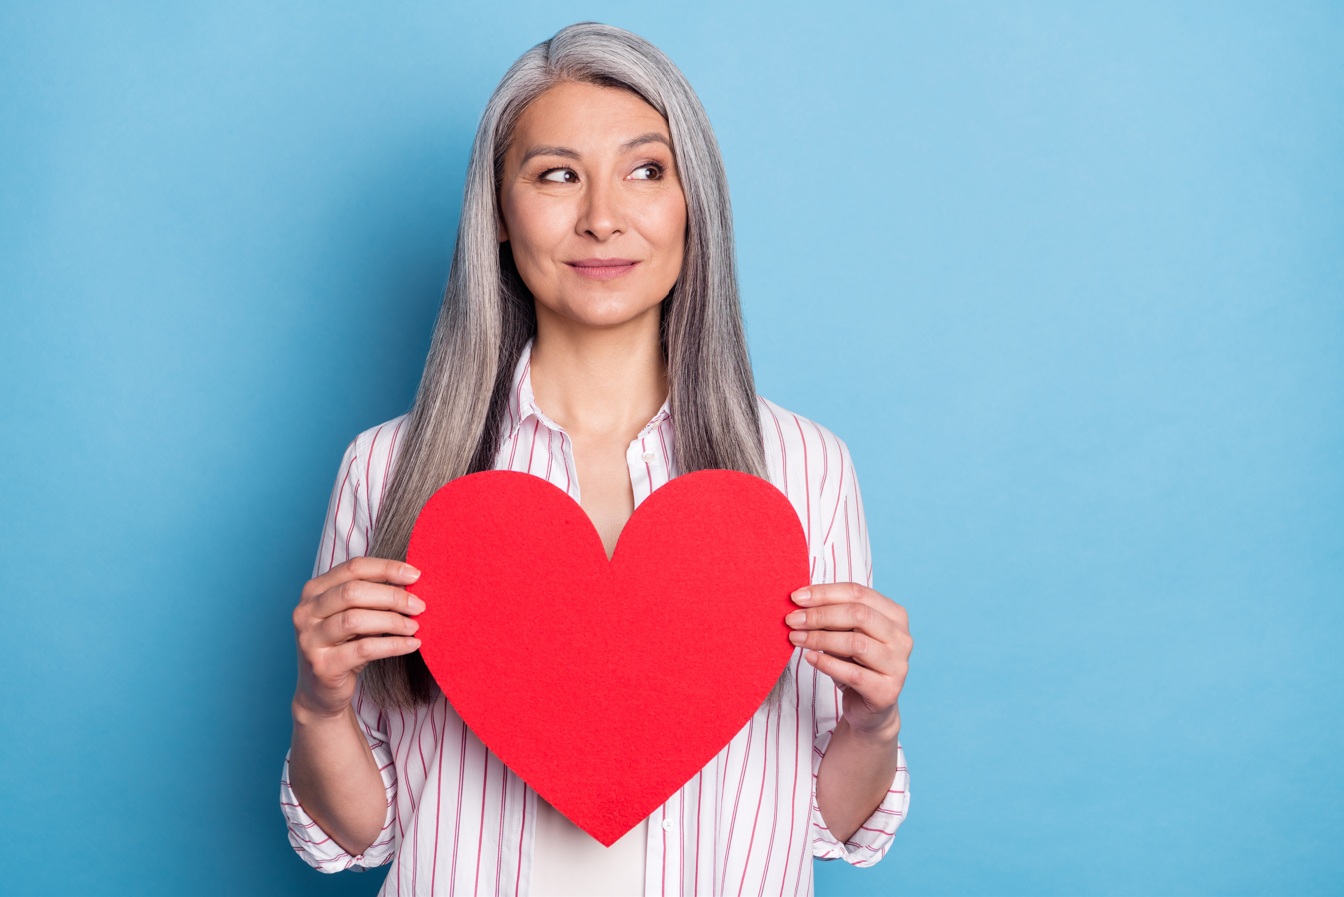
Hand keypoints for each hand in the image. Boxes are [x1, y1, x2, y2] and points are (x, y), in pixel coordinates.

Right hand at [292, 557, 424, 719]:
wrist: (321, 693)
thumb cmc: (343, 646)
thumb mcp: (355, 615)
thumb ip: (373, 596)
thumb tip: (411, 581)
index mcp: (314, 591)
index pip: (353, 568)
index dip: (387, 568)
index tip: (415, 575)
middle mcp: (305, 612)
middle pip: (353, 592)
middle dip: (392, 596)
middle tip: (419, 605)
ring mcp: (310, 639)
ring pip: (355, 620)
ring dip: (392, 621)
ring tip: (415, 626)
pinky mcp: (322, 666)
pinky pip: (364, 649)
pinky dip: (392, 645)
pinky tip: (412, 645)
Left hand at [785, 583, 911, 740]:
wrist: (868, 709)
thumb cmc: (855, 664)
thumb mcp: (844, 634)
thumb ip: (831, 617)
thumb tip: (799, 603)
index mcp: (894, 615)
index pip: (858, 593)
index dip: (825, 593)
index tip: (796, 597)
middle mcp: (901, 638)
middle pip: (859, 614)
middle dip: (820, 615)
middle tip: (792, 620)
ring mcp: (898, 665)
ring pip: (856, 643)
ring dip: (820, 639)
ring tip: (795, 639)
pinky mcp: (887, 691)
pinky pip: (854, 674)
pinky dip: (827, 663)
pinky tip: (809, 658)